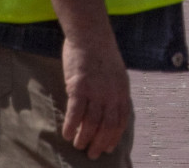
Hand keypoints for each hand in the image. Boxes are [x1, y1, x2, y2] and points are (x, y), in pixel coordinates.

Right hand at [60, 36, 131, 158]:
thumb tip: (111, 109)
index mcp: (122, 90)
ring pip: (91, 123)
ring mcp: (96, 91)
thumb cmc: (101, 52)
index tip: (108, 148)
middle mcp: (111, 93)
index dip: (114, 137)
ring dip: (84, 138)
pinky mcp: (79, 87)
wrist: (90, 34)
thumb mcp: (117, 73)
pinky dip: (71, 127)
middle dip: (100, 143)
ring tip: (77, 145)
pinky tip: (66, 134)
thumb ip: (115, 91)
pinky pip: (75, 113)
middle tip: (92, 154)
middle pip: (107, 126)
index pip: (121, 120)